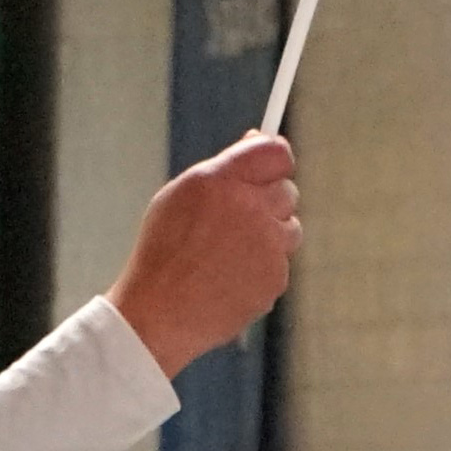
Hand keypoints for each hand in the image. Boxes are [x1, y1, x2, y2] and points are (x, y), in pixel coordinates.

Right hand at [106, 134, 302, 375]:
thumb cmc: (165, 251)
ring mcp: (266, 244)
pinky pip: (281, 263)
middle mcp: (248, 208)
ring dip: (270, 236)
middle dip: (269, 201)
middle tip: (240, 221)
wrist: (160, 312)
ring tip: (230, 254)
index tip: (270, 169)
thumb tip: (257, 138)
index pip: (276, 152)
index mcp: (219, 181)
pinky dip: (263, 269)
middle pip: (288, 191)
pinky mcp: (275, 277)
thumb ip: (224, 168)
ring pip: (291, 229)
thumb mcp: (180, 196)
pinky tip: (232, 278)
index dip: (275, 159)